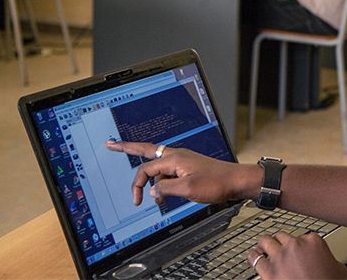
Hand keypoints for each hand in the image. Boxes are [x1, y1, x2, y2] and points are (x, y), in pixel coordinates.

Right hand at [105, 141, 252, 205]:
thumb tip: (152, 191)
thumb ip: (166, 189)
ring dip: (153, 181)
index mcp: (174, 158)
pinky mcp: (188, 167)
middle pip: (146, 151)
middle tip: (111, 145)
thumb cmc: (216, 183)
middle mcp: (176, 155)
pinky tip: (166, 194)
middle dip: (127, 149)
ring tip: (157, 200)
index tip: (136, 201)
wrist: (236, 181)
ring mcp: (182, 160)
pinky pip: (168, 172)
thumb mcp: (188, 190)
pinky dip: (164, 183)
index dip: (138, 185)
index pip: (146, 169)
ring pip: (158, 167)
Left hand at [248, 232, 346, 278]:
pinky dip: (253, 257)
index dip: (299, 245)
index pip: (302, 237)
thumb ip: (330, 259)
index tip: (298, 251)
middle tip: (278, 248)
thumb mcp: (339, 269)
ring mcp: (281, 257)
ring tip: (262, 248)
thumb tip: (328, 261)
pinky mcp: (269, 270)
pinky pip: (255, 258)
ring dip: (264, 245)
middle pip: (282, 236)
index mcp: (313, 241)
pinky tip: (253, 257)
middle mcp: (295, 245)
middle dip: (280, 242)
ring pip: (266, 241)